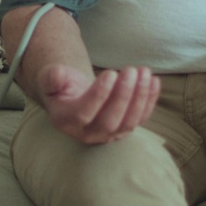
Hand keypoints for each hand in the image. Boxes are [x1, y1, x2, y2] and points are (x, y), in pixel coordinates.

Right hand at [38, 64, 159, 144]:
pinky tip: (154, 80)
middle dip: (123, 95)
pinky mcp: (125, 128)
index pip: (85, 113)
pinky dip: (150, 100)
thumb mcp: (50, 78)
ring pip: (129, 122)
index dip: (99, 95)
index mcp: (67, 121)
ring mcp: (109, 134)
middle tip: (131, 70)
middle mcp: (88, 133)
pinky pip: (141, 118)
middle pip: (110, 121)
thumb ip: (51, 77)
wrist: (73, 97)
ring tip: (143, 72)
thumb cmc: (61, 85)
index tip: (111, 73)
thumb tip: (56, 74)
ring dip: (140, 97)